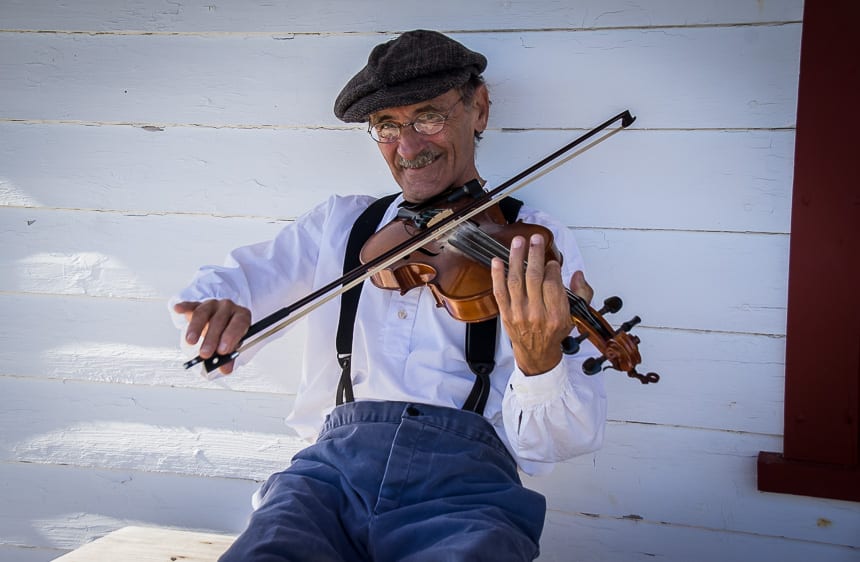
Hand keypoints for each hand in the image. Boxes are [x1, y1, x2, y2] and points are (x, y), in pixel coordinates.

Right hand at [173, 299, 250, 373]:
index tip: (222, 351)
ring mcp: (213, 304)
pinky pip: (191, 305)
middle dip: (211, 338)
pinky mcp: (198, 304)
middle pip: (219, 320)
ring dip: (195, 328)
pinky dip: (184, 307)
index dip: (231, 337)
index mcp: (241, 316)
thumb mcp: (231, 345)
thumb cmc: (228, 334)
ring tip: (190, 342)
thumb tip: (225, 369)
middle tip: (205, 354)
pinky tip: (178, 309)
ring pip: (203, 313)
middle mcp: (228, 307)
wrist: (222, 322)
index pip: (239, 324)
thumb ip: (229, 357)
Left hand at [491, 234, 592, 375]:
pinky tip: (497, 260)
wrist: (537, 353)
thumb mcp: (575, 316)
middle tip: (536, 239)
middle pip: (533, 278)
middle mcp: (536, 314)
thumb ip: (581, 293)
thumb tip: (577, 274)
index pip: (552, 284)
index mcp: (556, 315)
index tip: (552, 261)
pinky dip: (497, 275)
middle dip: (534, 255)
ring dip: (515, 258)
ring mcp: (519, 314)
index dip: (552, 268)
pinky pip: (499, 291)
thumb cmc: (554, 333)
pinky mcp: (505, 314)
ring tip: (518, 242)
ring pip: (516, 280)